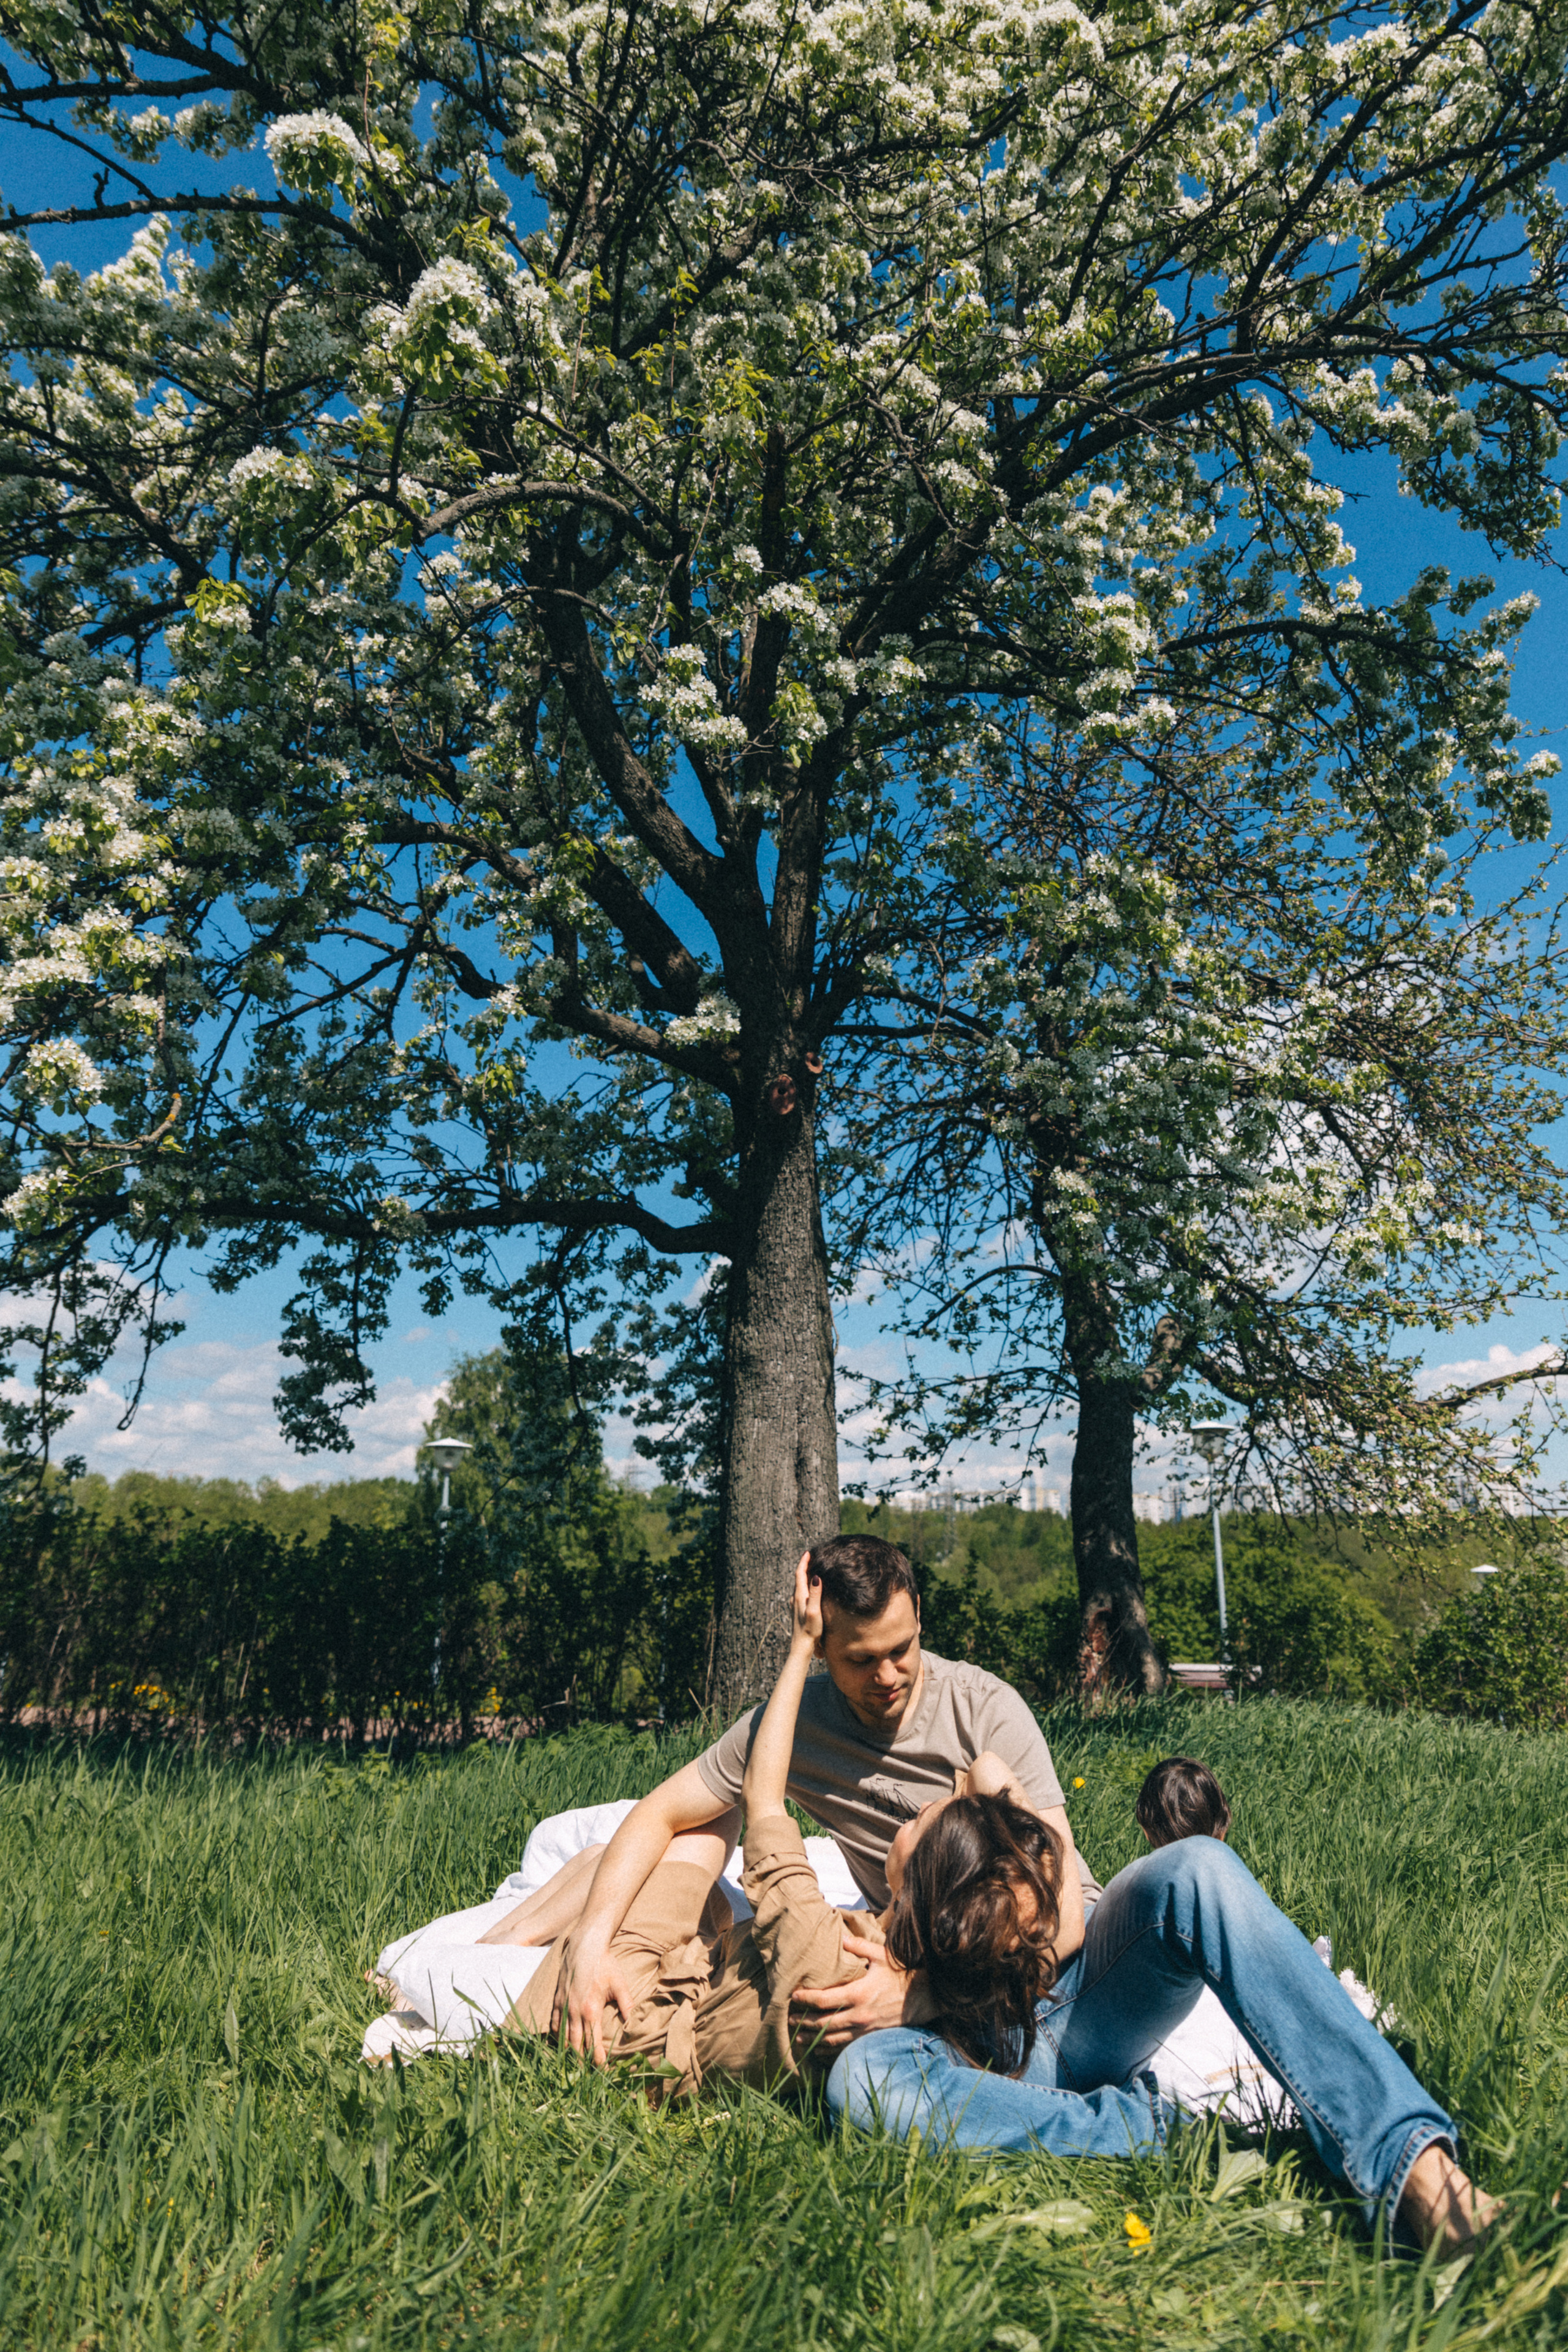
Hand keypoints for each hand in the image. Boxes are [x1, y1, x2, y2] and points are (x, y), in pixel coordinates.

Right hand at [551, 1933, 634, 2065]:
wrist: (585, 1946)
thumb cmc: (605, 1964)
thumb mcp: (619, 1983)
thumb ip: (627, 2004)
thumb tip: (632, 2021)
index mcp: (591, 2010)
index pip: (593, 2042)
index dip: (598, 2058)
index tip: (603, 2070)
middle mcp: (575, 2011)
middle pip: (576, 2045)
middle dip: (582, 2062)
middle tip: (587, 2075)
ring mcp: (563, 2006)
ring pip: (563, 2037)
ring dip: (569, 2052)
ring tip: (574, 2064)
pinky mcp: (557, 2000)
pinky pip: (555, 2024)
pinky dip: (558, 2036)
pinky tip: (562, 2043)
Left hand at [788, 1938, 931, 2049]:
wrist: (925, 1996)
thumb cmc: (902, 1973)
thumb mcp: (881, 1955)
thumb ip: (859, 1947)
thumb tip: (841, 1939)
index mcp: (859, 1993)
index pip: (825, 1999)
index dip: (807, 1999)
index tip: (793, 1997)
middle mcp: (860, 2014)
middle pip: (824, 2022)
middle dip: (804, 2022)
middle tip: (788, 2020)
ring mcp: (865, 2029)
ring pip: (833, 2039)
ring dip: (813, 2039)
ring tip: (798, 2038)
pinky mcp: (871, 2037)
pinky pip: (846, 2047)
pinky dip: (830, 2050)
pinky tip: (820, 2049)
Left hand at [792, 1551, 824, 1644]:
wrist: (801, 1647)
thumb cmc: (810, 1631)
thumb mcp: (814, 1611)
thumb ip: (815, 1594)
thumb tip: (816, 1576)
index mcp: (799, 1596)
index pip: (799, 1574)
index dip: (803, 1562)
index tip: (808, 1552)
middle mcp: (795, 1599)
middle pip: (799, 1578)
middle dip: (805, 1566)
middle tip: (812, 1557)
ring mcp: (795, 1605)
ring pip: (799, 1586)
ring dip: (805, 1576)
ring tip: (813, 1570)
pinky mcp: (797, 1611)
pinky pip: (801, 1593)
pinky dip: (806, 1586)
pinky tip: (811, 1590)